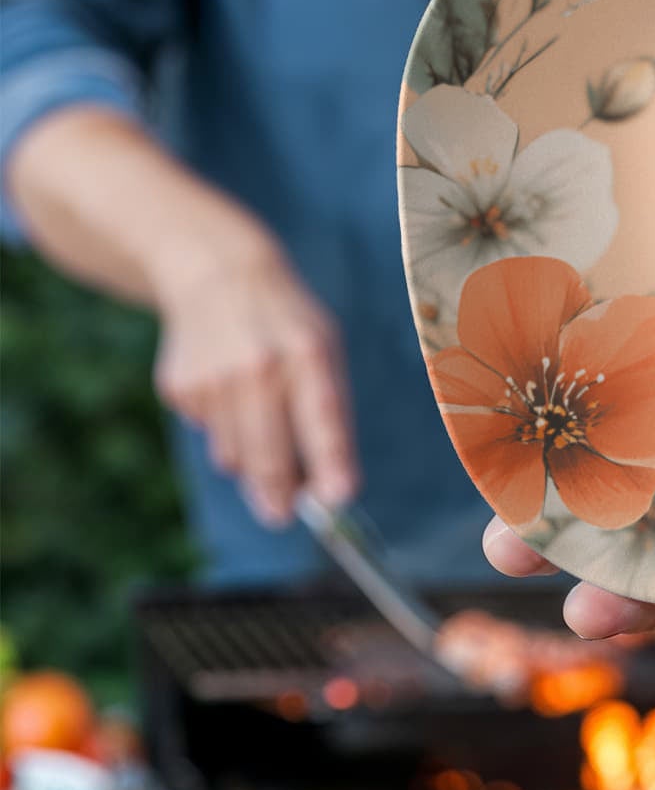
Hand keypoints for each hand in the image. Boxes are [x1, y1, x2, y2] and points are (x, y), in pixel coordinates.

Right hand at [150, 229, 357, 527]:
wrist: (219, 274)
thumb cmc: (286, 321)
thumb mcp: (323, 345)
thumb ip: (327, 408)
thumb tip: (326, 480)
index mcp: (306, 350)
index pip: (323, 415)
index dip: (331, 461)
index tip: (340, 498)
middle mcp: (258, 366)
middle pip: (269, 452)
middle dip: (279, 494)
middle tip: (283, 516)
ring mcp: (213, 379)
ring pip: (234, 455)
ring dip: (250, 459)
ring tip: (259, 420)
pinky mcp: (180, 388)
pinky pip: (208, 434)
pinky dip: (222, 428)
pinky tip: (227, 390)